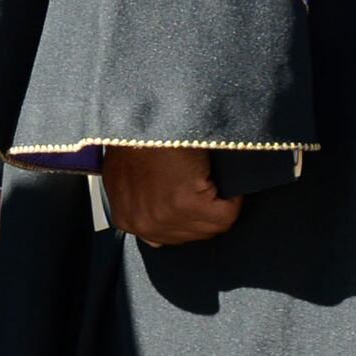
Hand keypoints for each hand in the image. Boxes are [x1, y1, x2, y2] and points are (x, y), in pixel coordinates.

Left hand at [102, 146, 237, 245]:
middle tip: (200, 181)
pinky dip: (232, 197)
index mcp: (127, 219)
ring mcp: (164, 217)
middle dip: (204, 210)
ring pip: (212, 226)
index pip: (170, 237)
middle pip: (194, 234)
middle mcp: (143, 225)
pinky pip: (226, 215)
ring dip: (218, 201)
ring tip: (206, 175)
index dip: (187, 215)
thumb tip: (158, 226)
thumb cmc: (135, 138)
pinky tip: (217, 176)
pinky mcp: (187, 205)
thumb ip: (138, 203)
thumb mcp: (123, 176)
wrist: (140, 118)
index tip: (192, 195)